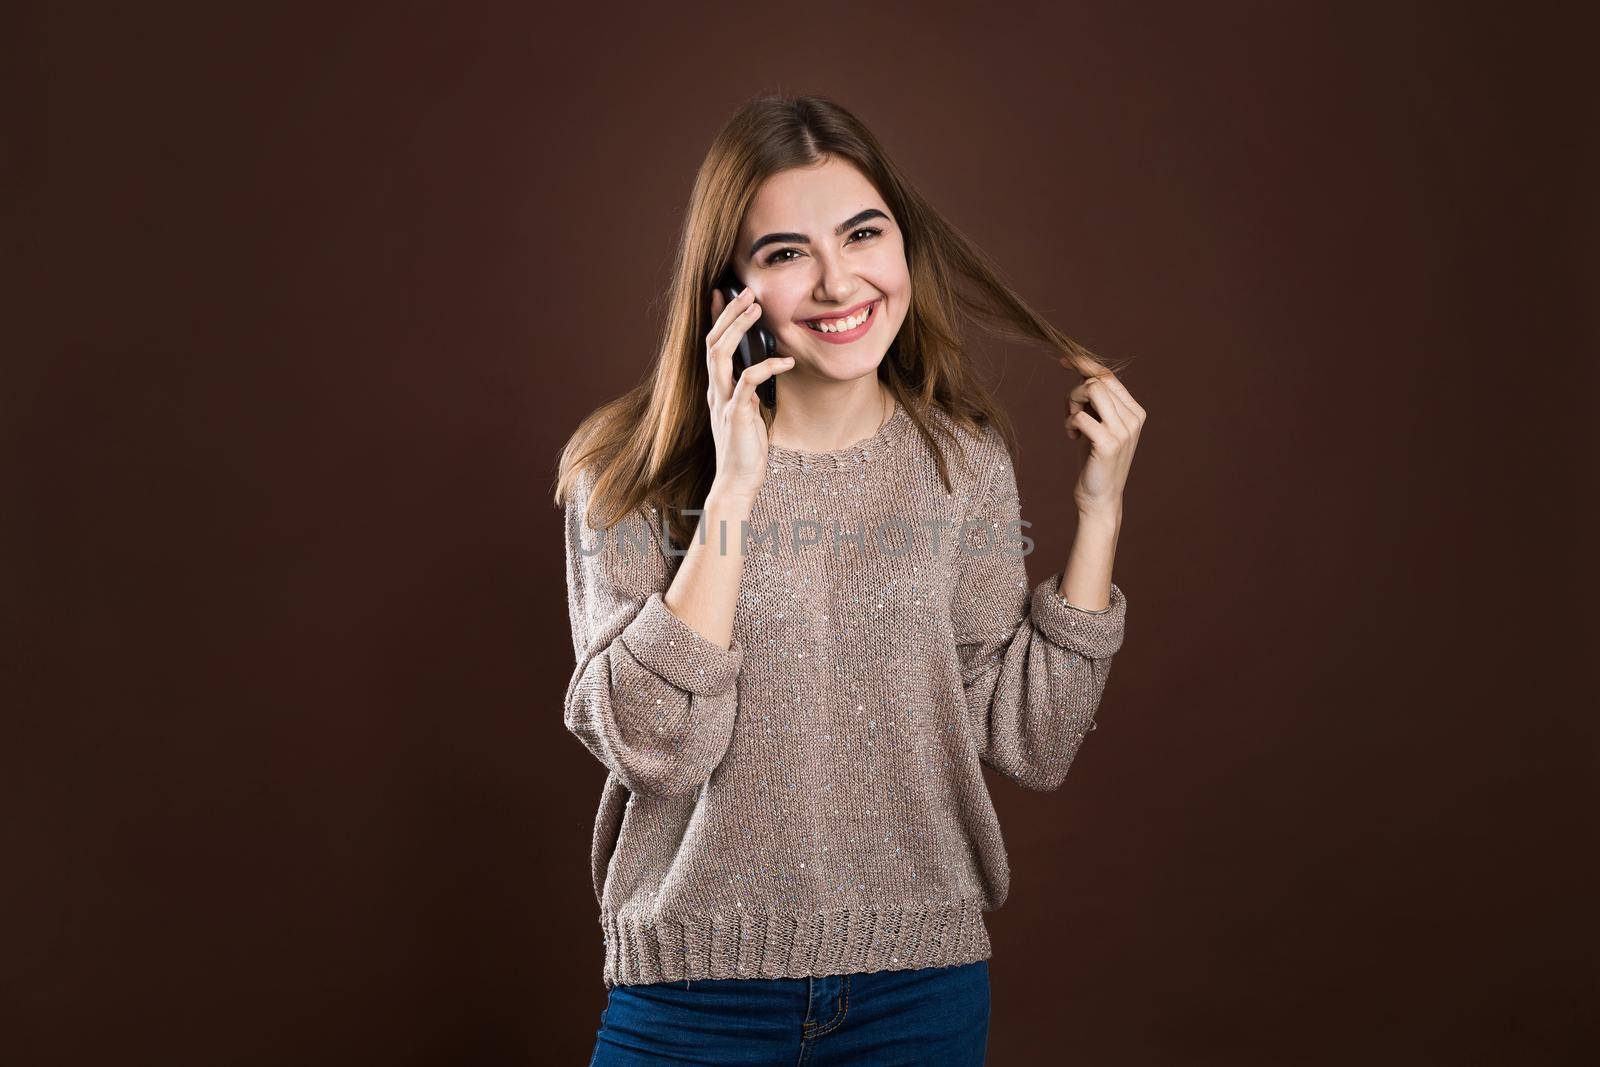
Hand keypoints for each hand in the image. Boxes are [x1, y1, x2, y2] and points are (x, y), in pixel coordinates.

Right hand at [706, 285, 795, 499]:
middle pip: (712, 342)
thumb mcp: (747, 414)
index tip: (722, 293)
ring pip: (720, 354)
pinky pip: (748, 381)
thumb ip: (747, 394)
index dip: (716, 318)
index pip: (711, 345)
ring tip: (756, 308)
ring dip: (737, 328)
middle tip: (746, 292)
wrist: (737, 482)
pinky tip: (786, 361)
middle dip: (728, 314)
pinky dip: (766, 366)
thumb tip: (755, 376)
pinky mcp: (736, 414)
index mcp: (717, 390)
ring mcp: (723, 401)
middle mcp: (715, 392)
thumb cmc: (745, 451)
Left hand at [1059, 359, 1145, 519]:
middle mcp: (1134, 418)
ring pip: (1091, 390)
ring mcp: (1124, 431)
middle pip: (1097, 380)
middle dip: (1074, 392)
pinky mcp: (1109, 444)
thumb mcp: (1097, 424)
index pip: (1108, 376)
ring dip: (1071, 404)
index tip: (1064, 360)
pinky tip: (1071, 437)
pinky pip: (1080, 416)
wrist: (1100, 497)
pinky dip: (1069, 423)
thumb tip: (1079, 369)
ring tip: (1071, 424)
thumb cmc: (1094, 459)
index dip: (1084, 365)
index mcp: (1134, 411)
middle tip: (1070, 414)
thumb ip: (1094, 401)